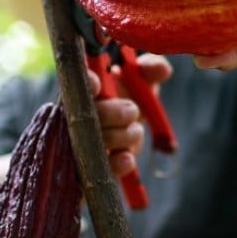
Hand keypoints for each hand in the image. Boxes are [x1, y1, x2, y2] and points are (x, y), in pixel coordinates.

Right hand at [87, 53, 172, 176]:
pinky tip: (128, 158)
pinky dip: (118, 163)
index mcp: (85, 88)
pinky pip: (100, 168)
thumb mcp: (142, 79)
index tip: (97, 83)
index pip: (76, 82)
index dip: (86, 83)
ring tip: (136, 129)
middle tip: (133, 110)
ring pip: (97, 141)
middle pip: (83, 114)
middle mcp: (76, 114)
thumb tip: (161, 70)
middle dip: (111, 113)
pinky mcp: (90, 168)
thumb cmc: (130, 95)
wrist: (129, 127)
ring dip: (124, 136)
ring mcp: (80, 142)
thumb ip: (152, 69)